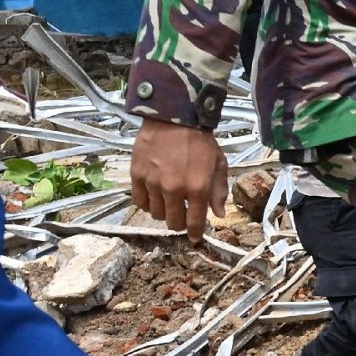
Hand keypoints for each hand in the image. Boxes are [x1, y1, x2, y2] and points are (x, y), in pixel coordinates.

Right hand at [131, 118, 228, 240]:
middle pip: (173, 223)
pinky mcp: (137, 176)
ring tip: (168, 202)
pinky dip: (146, 203)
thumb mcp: (219, 164)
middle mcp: (174, 189)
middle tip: (182, 214)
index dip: (195, 234)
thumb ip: (219, 191)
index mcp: (197, 188)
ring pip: (155, 214)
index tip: (194, 238)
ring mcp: (153, 183)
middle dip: (179, 223)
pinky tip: (153, 196)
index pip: (195, 223)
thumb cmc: (200, 141)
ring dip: (163, 212)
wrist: (174, 118)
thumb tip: (219, 214)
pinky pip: (139, 202)